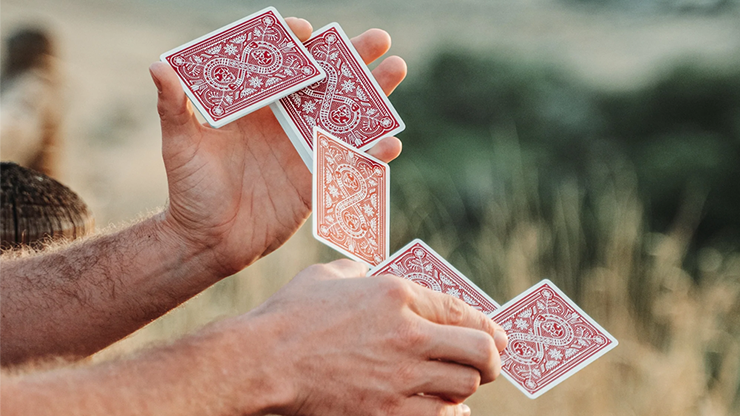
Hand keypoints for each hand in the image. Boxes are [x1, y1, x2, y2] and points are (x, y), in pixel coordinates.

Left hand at [148, 18, 406, 276]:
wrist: (207, 239)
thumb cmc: (188, 189)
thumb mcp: (179, 145)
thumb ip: (174, 106)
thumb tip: (160, 66)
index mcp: (255, 105)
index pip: (281, 64)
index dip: (295, 43)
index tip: (307, 33)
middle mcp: (284, 120)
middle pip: (325, 81)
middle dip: (353, 58)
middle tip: (379, 39)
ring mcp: (304, 149)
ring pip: (345, 115)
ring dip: (373, 95)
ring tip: (397, 70)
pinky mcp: (316, 180)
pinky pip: (347, 162)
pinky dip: (370, 153)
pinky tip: (390, 142)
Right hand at [236, 259, 507, 415]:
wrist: (261, 363)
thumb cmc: (289, 316)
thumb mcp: (326, 278)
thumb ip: (355, 270)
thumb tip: (364, 269)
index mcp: (398, 295)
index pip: (466, 311)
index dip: (491, 327)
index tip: (499, 337)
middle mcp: (409, 335)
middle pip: (482, 352)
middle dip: (493, 359)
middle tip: (490, 363)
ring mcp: (401, 378)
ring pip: (466, 386)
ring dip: (466, 385)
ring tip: (459, 384)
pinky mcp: (389, 414)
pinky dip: (449, 413)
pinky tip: (446, 409)